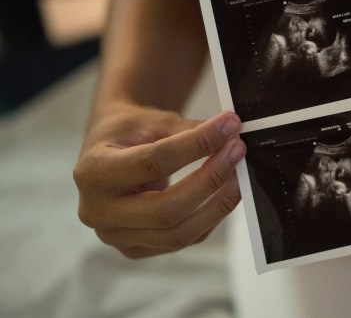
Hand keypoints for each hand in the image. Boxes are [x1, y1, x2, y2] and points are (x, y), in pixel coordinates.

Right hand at [73, 104, 245, 257]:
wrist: (111, 151)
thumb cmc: (128, 132)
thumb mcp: (152, 121)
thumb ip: (188, 130)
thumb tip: (230, 132)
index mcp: (92, 173)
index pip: (153, 162)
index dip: (196, 145)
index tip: (228, 126)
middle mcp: (97, 212)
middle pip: (165, 209)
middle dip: (210, 179)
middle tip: (237, 151)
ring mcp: (116, 237)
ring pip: (178, 234)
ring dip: (218, 204)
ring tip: (239, 175)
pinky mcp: (137, 249)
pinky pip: (184, 239)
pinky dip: (211, 216)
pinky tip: (225, 193)